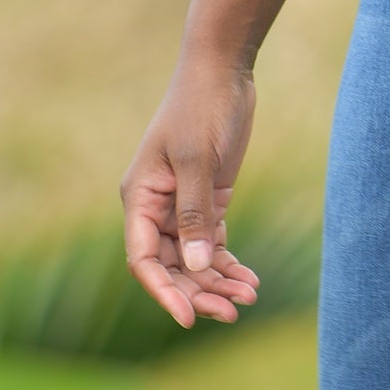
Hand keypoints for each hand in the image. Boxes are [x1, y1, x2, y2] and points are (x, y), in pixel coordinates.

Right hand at [120, 58, 260, 328]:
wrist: (222, 71)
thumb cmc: (202, 107)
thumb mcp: (198, 160)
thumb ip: (195, 214)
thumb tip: (196, 265)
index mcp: (140, 197)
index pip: (143, 259)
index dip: (164, 291)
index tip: (188, 318)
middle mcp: (155, 207)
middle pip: (171, 265)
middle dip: (199, 291)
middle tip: (233, 311)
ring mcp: (181, 205)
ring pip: (194, 258)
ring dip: (217, 281)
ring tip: (249, 297)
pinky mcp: (207, 200)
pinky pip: (213, 243)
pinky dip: (228, 262)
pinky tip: (249, 280)